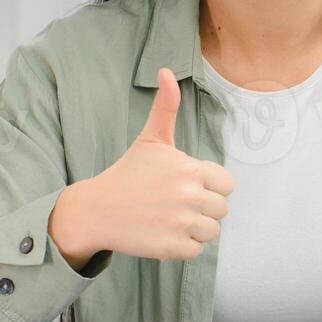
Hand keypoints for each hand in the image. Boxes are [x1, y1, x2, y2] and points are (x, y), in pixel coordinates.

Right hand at [53, 67, 233, 261]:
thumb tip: (165, 71)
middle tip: (172, 204)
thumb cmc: (128, 174)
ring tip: (167, 218)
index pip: (226, 184)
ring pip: (211, 231)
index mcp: (190, 169)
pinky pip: (196, 251)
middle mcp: (188, 195)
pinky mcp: (172, 248)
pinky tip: (160, 233)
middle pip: (221, 209)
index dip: (209, 186)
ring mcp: (180, 223)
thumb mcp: (150, 139)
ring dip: (194, 229)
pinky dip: (181, 246)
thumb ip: (166, 107)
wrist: (95, 210)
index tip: (185, 186)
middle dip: (202, 208)